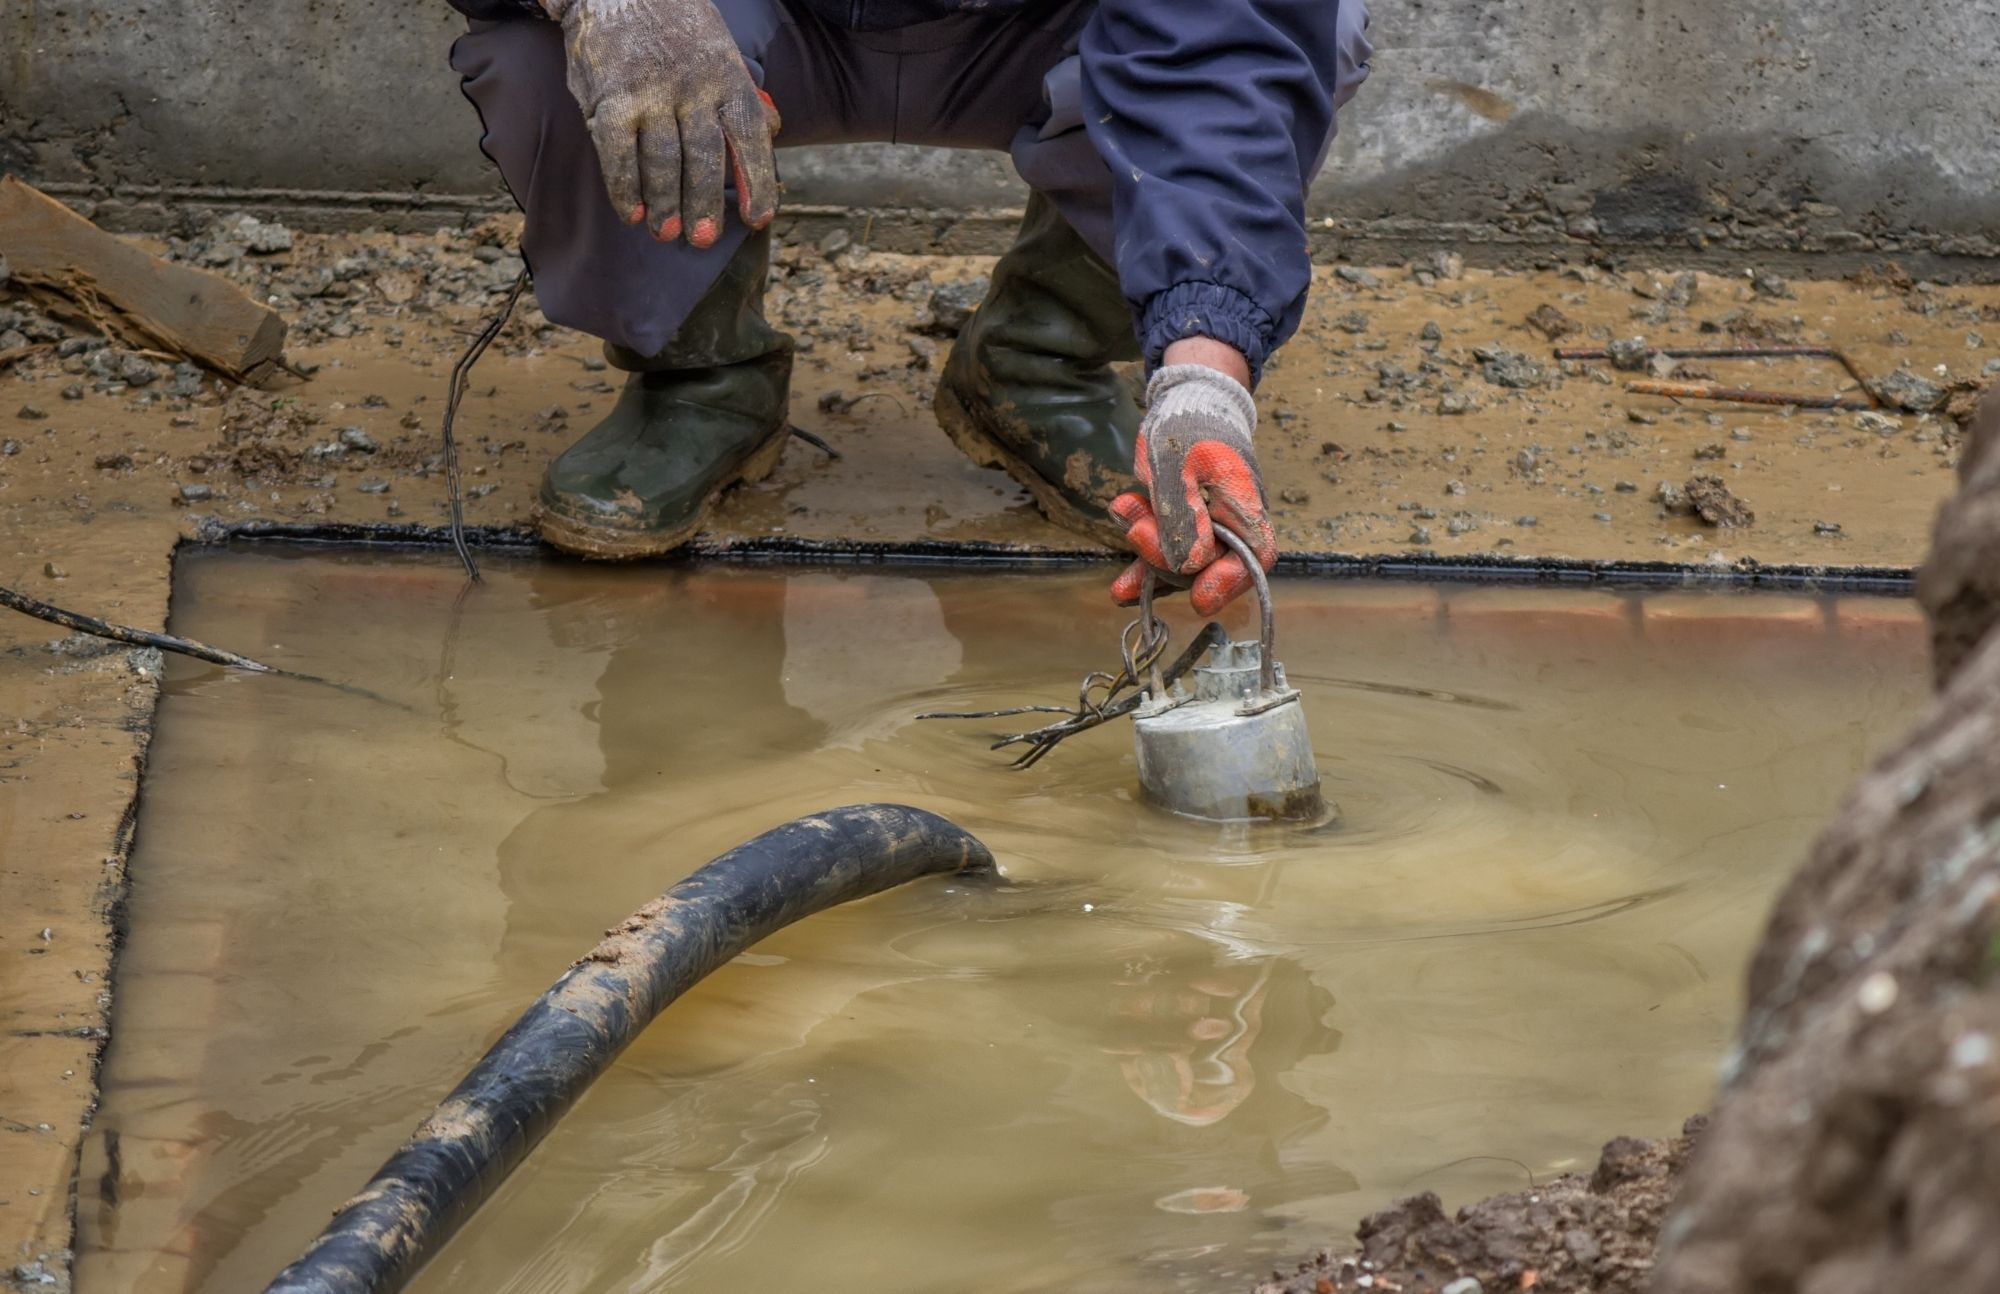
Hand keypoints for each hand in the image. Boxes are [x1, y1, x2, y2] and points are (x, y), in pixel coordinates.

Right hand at [544, 0, 780, 247]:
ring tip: (666, 232)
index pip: (749, 136)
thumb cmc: (676, 29)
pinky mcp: (610, 99)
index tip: (759, 218)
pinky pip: (618, 154)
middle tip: (703, 240)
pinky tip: (630, 212)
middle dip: (704, 204)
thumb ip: (743, 94)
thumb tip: (773, 129)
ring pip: (662, 161)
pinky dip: (624, 188)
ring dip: (664, 203)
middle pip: (704, 157)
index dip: (758, 181)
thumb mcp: (721, 52)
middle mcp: (692, 87)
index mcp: (727, 78)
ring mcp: (650, 94)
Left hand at [1109, 361, 1276, 615]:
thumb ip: (1182, 513)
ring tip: (1121, 553)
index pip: (1252, 555)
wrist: (1184, 404)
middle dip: (1170, 562)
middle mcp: (1230, 524)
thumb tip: (1189, 564)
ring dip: (1150, 566)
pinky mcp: (1182, 529)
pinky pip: (1166, 556)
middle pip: (1210, 566)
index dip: (1229, 581)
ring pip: (1183, 566)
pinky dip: (1144, 568)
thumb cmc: (1189, 425)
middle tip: (1136, 531)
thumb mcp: (1176, 463)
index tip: (1198, 600)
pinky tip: (1122, 587)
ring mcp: (1206, 529)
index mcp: (1243, 503)